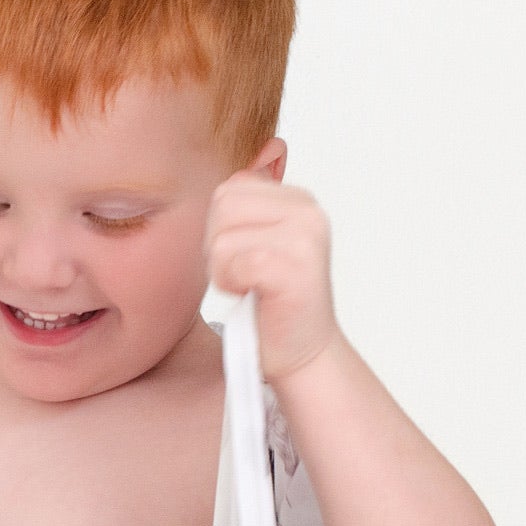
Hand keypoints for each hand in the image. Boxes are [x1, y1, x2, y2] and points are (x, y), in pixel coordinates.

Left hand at [203, 170, 339, 384]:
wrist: (304, 354)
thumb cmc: (274, 305)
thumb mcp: (259, 243)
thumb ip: (245, 210)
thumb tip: (222, 171)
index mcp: (298, 200)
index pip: (231, 188)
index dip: (221, 228)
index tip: (245, 258)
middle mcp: (308, 210)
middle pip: (223, 204)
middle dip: (218, 246)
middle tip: (244, 276)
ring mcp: (305, 235)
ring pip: (222, 236)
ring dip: (224, 270)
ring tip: (251, 286)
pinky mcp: (294, 264)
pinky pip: (234, 262)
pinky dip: (233, 285)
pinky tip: (255, 296)